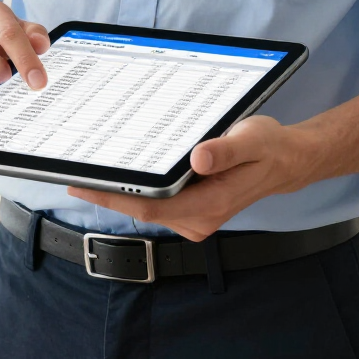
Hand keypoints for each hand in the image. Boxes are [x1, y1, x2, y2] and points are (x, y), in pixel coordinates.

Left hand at [68, 115, 308, 241]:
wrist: (285, 160)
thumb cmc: (268, 148)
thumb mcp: (252, 139)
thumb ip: (226, 149)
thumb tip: (198, 160)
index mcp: (210, 205)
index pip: (150, 207)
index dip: (113, 198)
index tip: (82, 182)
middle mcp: (199, 219)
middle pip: (142, 210)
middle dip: (108, 193)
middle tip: (72, 169)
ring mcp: (194, 217)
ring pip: (148, 208)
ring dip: (121, 192)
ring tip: (91, 167)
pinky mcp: (192, 209)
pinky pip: (158, 203)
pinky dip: (138, 190)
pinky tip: (124, 171)